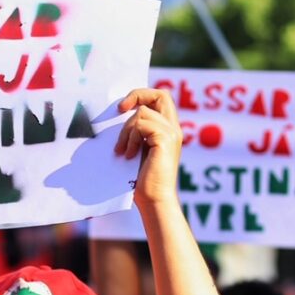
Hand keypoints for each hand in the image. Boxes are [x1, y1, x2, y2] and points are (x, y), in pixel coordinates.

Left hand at [115, 88, 181, 208]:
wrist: (154, 200)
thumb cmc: (143, 181)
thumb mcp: (139, 150)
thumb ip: (137, 132)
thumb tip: (120, 114)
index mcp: (169, 130)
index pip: (161, 98)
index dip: (142, 96)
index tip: (123, 108)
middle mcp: (174, 129)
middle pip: (161, 94)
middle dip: (137, 95)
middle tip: (120, 109)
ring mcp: (171, 134)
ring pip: (143, 113)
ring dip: (126, 131)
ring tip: (123, 151)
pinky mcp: (165, 140)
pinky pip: (141, 125)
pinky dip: (130, 139)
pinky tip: (128, 155)